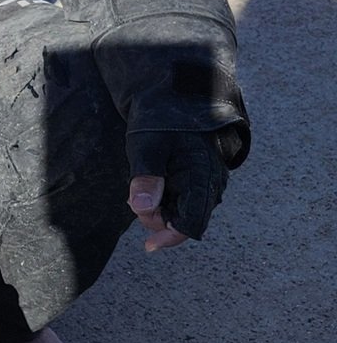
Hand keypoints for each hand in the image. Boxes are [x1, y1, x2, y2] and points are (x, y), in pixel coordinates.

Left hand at [126, 129, 235, 253]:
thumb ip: (146, 176)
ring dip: (157, 208)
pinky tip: (148, 184)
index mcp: (202, 176)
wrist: (173, 96)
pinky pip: (178, 200)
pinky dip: (161, 199)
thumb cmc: (161, 119)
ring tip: (139, 186)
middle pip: (184, 220)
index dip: (170, 236)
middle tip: (133, 196)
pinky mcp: (196, 179)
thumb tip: (142, 208)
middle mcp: (209, 183)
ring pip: (180, 211)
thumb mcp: (147, 145)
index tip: (148, 246)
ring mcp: (204, 182)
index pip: (192, 223)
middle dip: (157, 218)